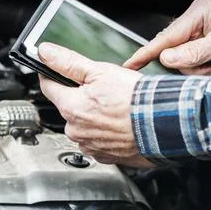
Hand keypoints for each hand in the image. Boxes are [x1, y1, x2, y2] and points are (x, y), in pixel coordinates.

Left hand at [37, 42, 156, 168]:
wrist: (164, 124)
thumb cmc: (136, 100)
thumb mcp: (101, 71)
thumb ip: (69, 62)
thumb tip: (46, 52)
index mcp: (70, 108)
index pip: (48, 86)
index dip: (53, 74)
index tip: (59, 69)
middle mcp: (76, 131)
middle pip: (68, 107)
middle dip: (81, 97)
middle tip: (103, 90)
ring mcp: (91, 146)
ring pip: (84, 125)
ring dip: (94, 117)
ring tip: (116, 108)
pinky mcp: (106, 157)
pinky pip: (98, 141)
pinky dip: (107, 133)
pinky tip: (120, 123)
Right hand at [124, 0, 210, 74]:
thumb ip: (198, 50)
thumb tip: (169, 58)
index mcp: (199, 12)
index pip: (166, 36)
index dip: (147, 52)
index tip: (129, 65)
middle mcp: (197, 22)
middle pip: (175, 53)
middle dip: (194, 66)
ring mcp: (202, 35)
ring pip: (186, 63)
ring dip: (204, 70)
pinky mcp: (207, 46)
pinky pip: (197, 65)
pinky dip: (209, 70)